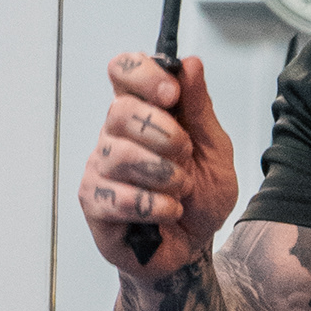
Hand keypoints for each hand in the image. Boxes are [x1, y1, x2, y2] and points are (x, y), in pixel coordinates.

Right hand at [79, 52, 238, 279]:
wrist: (195, 246)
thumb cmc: (200, 196)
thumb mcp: (216, 150)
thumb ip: (200, 110)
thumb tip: (191, 65)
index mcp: (143, 111)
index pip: (123, 70)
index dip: (144, 75)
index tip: (172, 94)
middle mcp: (115, 134)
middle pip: (120, 110)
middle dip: (165, 135)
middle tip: (185, 156)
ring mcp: (101, 167)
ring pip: (121, 154)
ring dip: (165, 175)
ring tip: (181, 191)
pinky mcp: (95, 202)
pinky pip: (118, 196)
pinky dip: (155, 206)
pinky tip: (168, 212)